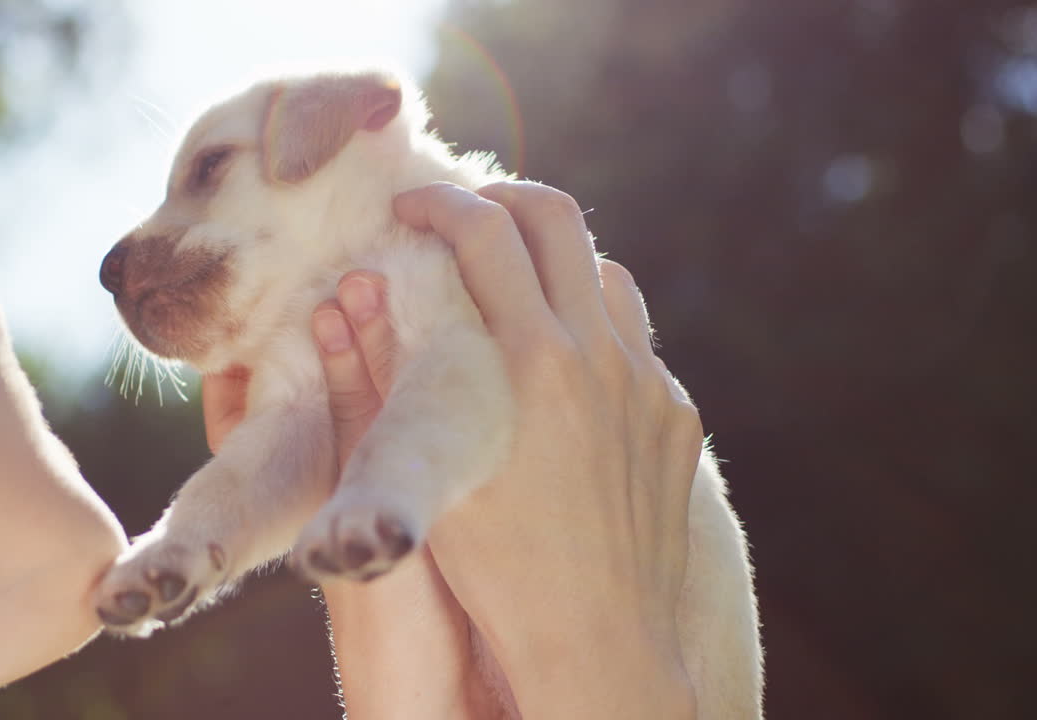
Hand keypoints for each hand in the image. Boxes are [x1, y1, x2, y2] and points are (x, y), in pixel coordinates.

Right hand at [311, 181, 700, 718]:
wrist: (599, 644)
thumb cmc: (500, 570)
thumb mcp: (430, 466)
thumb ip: (395, 373)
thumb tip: (360, 295)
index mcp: (533, 362)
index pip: (484, 232)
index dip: (439, 202)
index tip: (411, 205)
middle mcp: (601, 357)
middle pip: (557, 219)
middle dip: (502, 200)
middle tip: (466, 215)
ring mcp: (649, 385)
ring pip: (608, 272)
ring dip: (557, 259)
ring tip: (516, 283)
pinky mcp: (676, 417)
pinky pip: (638, 340)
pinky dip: (594, 324)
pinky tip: (564, 363)